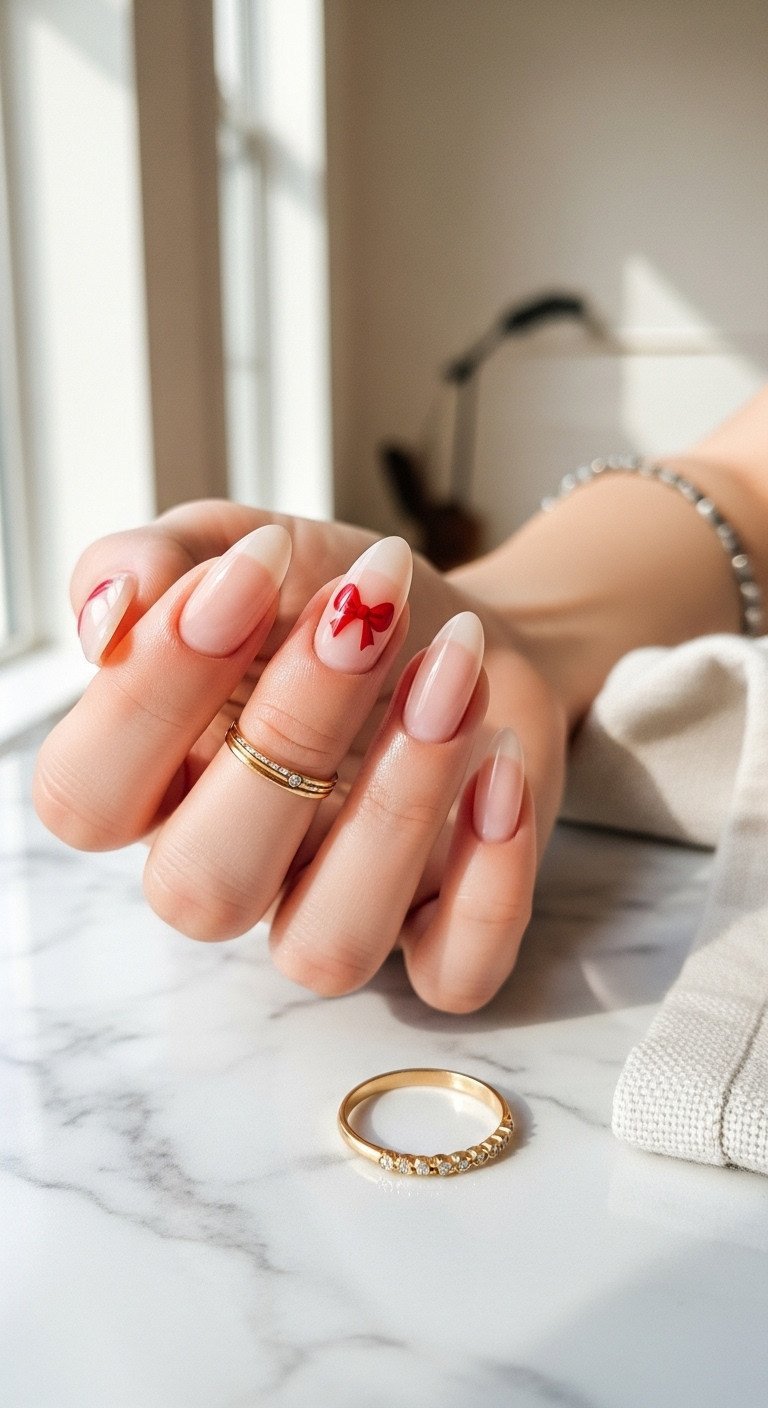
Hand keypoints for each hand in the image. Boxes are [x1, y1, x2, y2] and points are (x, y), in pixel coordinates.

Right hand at [34, 500, 567, 1011]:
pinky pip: (454, 973)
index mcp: (156, 784)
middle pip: (201, 885)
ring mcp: (334, 910)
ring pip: (326, 943)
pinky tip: (503, 766)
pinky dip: (490, 882)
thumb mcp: (245, 548)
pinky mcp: (441, 932)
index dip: (149, 694)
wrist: (467, 627)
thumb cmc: (337, 597)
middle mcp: (229, 867)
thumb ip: (159, 561)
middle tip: (364, 615)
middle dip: (288, 734)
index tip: (251, 571)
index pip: (86, 797)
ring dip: (398, 807)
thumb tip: (107, 617)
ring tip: (453, 676)